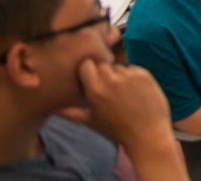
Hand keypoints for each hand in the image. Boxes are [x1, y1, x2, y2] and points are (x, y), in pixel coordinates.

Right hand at [59, 60, 175, 149]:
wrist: (147, 135)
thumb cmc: (117, 130)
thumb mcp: (91, 122)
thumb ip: (71, 113)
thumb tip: (52, 110)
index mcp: (94, 90)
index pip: (86, 65)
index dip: (88, 70)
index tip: (91, 78)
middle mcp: (110, 80)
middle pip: (102, 65)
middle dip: (104, 74)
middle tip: (109, 89)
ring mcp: (128, 76)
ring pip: (118, 67)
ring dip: (119, 75)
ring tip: (124, 94)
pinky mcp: (144, 75)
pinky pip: (134, 68)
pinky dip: (134, 77)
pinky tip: (136, 92)